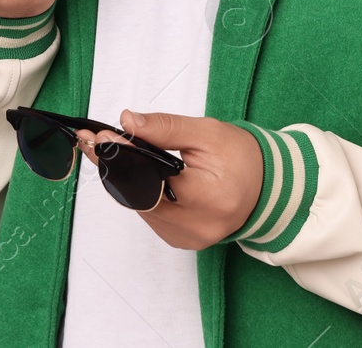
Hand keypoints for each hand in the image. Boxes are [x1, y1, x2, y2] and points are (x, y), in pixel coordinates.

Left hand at [76, 110, 262, 249]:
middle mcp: (196, 226)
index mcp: (207, 197)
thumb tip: (127, 121)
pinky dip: (141, 194)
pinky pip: (151, 216)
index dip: (121, 158)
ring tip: (112, 152)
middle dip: (115, 166)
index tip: (99, 138)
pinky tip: (135, 174)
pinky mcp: (182, 240)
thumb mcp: (205, 132)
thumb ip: (164, 128)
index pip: (148, 180)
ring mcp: (188, 238)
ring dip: (125, 180)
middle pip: (139, 196)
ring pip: (141, 207)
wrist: (266, 185)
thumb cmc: (241, 157)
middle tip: (95, 141)